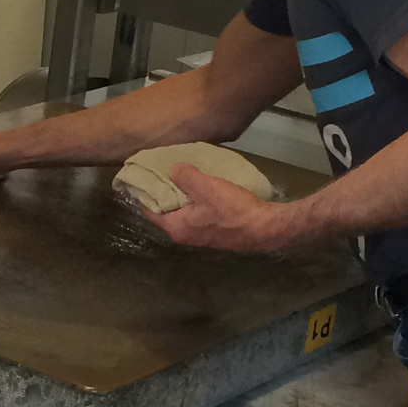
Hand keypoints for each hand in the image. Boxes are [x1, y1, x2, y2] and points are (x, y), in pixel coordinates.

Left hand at [148, 164, 307, 252]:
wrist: (265, 228)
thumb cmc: (231, 209)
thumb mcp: (204, 186)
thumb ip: (184, 176)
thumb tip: (173, 170)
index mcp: (176, 227)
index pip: (149, 210)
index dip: (144, 193)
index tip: (143, 176)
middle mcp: (185, 235)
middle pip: (166, 211)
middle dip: (164, 192)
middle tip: (163, 172)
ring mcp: (201, 236)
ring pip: (184, 212)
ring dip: (182, 197)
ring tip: (183, 176)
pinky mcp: (216, 233)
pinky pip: (198, 214)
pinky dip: (196, 202)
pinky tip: (203, 188)